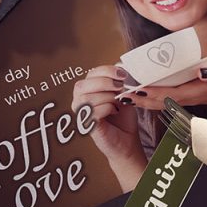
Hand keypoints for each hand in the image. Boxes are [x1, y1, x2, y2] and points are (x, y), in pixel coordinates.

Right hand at [72, 65, 145, 190]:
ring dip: (107, 97)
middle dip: (104, 82)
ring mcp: (81, 114)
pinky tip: (114, 111)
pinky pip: (92, 112)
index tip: (122, 74)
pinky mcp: (86, 125)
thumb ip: (118, 81)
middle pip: (83, 85)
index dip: (105, 71)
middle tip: (119, 87)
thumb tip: (121, 67)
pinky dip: (107, 108)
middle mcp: (79, 100)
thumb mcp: (122, 94)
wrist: (127, 139)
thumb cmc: (123, 117)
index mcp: (88, 89)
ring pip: (87, 98)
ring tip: (117, 102)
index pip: (90, 74)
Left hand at [123, 56, 206, 109]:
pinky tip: (144, 93)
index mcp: (198, 91)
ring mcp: (191, 99)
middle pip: (160, 101)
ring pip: (162, 102)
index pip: (169, 94)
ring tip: (127, 95)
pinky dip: (154, 97)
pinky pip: (168, 99)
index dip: (151, 93)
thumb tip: (200, 72)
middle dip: (140, 99)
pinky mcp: (192, 97)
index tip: (134, 89)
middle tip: (121, 94)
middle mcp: (191, 97)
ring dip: (144, 100)